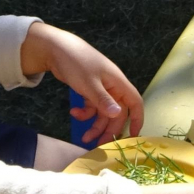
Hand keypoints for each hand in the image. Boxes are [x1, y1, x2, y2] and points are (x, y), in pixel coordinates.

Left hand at [22, 23, 143, 145]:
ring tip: (83, 137)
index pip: (135, 103)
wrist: (56, 48)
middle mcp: (112, 87)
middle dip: (109, 129)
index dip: (137, 119)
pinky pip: (92, 106)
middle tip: (99, 145)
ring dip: (95, 125)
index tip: (133, 137)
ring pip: (103, 112)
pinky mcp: (89, 89)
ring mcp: (100, 88)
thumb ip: (103, 100)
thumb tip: (118, 114)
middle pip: (117, 113)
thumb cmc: (76, 62)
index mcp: (118, 83)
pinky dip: (85, 113)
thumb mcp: (89, 84)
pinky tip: (73, 112)